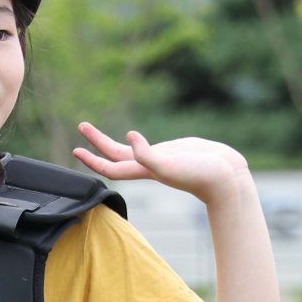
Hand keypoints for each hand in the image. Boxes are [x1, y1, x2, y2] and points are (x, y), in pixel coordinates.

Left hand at [73, 122, 249, 204]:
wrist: (225, 176)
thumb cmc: (198, 174)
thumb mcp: (169, 164)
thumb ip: (146, 154)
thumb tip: (129, 137)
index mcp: (144, 170)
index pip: (111, 167)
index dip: (93, 160)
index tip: (76, 150)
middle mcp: (148, 166)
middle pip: (115, 155)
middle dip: (97, 142)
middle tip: (81, 125)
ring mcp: (160, 159)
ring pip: (129, 150)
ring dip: (110, 142)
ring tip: (96, 129)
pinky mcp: (173, 151)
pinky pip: (148, 147)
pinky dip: (137, 142)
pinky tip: (133, 138)